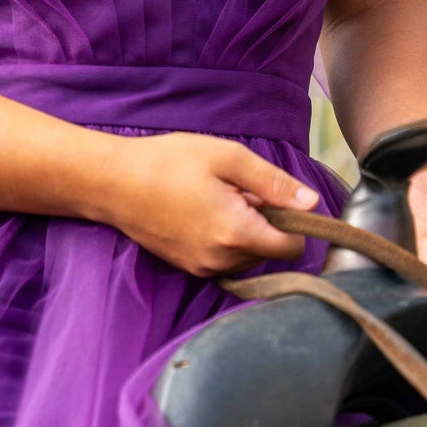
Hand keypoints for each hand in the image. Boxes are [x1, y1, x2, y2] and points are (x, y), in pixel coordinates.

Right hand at [97, 132, 319, 277]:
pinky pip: (223, 259)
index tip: (278, 198)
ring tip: (218, 198)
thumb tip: (312, 203)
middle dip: (265, 224)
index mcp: (236, 233)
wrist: (114, 182)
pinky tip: (203, 211)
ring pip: (247, 257)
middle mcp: (221, 260)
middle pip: (269, 252)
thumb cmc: (170, 162)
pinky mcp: (188, 267)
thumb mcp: (227, 158)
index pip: (291, 249)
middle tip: (239, 190)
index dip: (294, 223)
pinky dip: (225, 239)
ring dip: (245, 232)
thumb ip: (274, 183)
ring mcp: (202, 268)